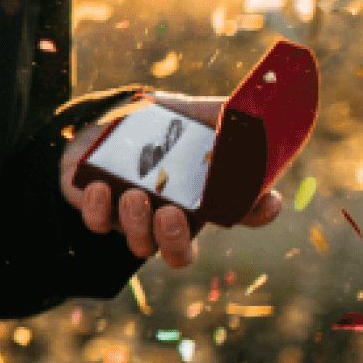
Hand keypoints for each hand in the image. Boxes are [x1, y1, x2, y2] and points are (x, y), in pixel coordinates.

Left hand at [61, 94, 282, 269]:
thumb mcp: (199, 115)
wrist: (110, 117)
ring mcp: (134, 218)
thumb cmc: (165, 123)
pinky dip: (97, 210)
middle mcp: (173, 217)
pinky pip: (97, 223)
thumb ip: (231, 116)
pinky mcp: (98, 208)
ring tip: (133, 194)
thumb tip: (264, 108)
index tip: (265, 199)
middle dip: (174, 239)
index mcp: (207, 197)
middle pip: (179, 254)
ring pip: (139, 244)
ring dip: (136, 224)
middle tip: (171, 213)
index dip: (259, 211)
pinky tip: (99, 187)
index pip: (244, 214)